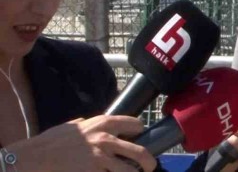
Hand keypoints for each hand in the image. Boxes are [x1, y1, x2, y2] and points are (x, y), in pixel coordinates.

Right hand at [6, 115, 156, 171]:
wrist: (35, 157)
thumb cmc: (51, 141)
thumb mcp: (74, 125)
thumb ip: (88, 123)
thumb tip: (90, 122)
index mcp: (103, 123)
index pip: (135, 124)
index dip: (138, 131)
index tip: (140, 136)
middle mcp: (106, 140)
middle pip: (140, 152)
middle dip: (149, 161)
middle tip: (150, 167)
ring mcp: (101, 159)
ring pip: (129, 171)